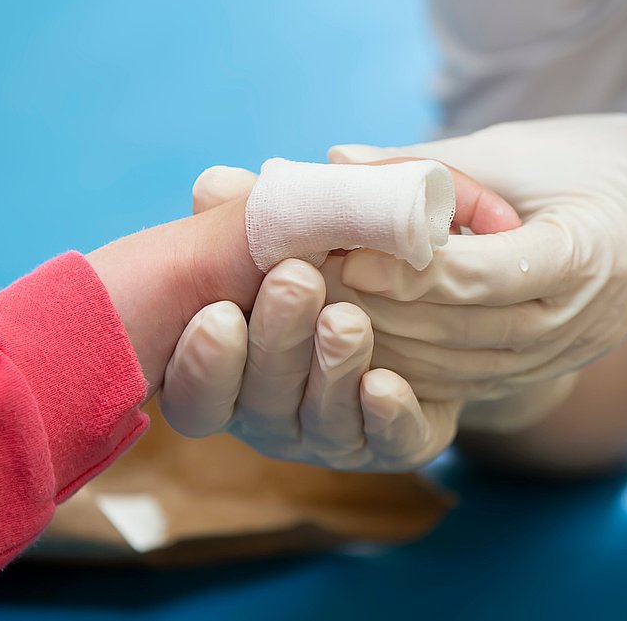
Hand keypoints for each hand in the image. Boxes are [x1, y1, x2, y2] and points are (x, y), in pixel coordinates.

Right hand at [158, 166, 462, 470]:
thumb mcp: (297, 226)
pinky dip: (387, 415)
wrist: (432, 300)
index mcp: (232, 368)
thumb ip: (256, 213)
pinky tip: (386, 385)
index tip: (219, 312)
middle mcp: (273, 413)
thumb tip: (216, 185)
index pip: (195, 391)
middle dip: (277, 340)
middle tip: (296, 282)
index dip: (203, 363)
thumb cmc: (335, 259)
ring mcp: (334, 434)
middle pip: (261, 399)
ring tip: (348, 320)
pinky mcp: (397, 440)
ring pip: (324, 420)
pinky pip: (390, 441)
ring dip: (332, 368)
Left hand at [325, 99, 626, 400]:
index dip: (401, 270)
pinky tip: (354, 332)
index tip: (340, 248)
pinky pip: (460, 380)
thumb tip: (334, 161)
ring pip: (448, 368)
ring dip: (376, 339)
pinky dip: (404, 360)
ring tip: (313, 304)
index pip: (474, 278)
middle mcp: (574, 323)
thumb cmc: (600, 163)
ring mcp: (560, 358)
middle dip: (369, 307)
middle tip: (300, 277)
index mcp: (582, 256)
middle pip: (450, 332)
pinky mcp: (543, 373)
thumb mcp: (518, 148)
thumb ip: (427, 164)